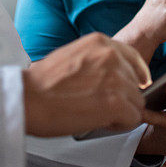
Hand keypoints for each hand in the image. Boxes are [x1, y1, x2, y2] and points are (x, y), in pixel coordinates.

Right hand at [23, 33, 150, 136]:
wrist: (29, 98)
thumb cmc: (43, 83)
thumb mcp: (73, 55)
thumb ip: (97, 60)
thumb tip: (113, 75)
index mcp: (100, 42)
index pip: (133, 57)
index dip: (135, 75)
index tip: (136, 84)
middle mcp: (111, 56)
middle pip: (135, 83)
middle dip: (123, 96)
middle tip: (98, 104)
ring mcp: (116, 78)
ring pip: (136, 102)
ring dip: (121, 111)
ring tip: (96, 113)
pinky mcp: (117, 102)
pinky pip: (133, 118)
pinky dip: (119, 124)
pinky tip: (100, 121)